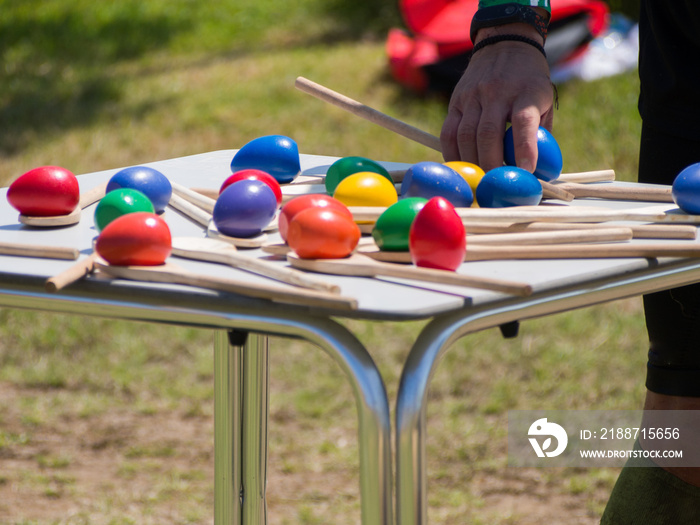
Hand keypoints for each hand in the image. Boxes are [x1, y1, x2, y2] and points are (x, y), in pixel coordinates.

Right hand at [440, 30, 553, 171]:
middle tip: (496, 185)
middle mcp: (497, 92)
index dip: (524, 148)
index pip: (523, 122)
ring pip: (465, 135)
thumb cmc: (529, 82)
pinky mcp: (455, 101)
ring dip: (471, 163)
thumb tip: (537, 173)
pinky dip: (453, 154)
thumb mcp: (545, 100)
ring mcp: (472, 96)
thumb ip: (541, 133)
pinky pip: (448, 133)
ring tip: (478, 180)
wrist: (505, 45)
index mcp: (526, 92)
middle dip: (491, 164)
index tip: (526, 171)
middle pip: (488, 134)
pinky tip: (461, 167)